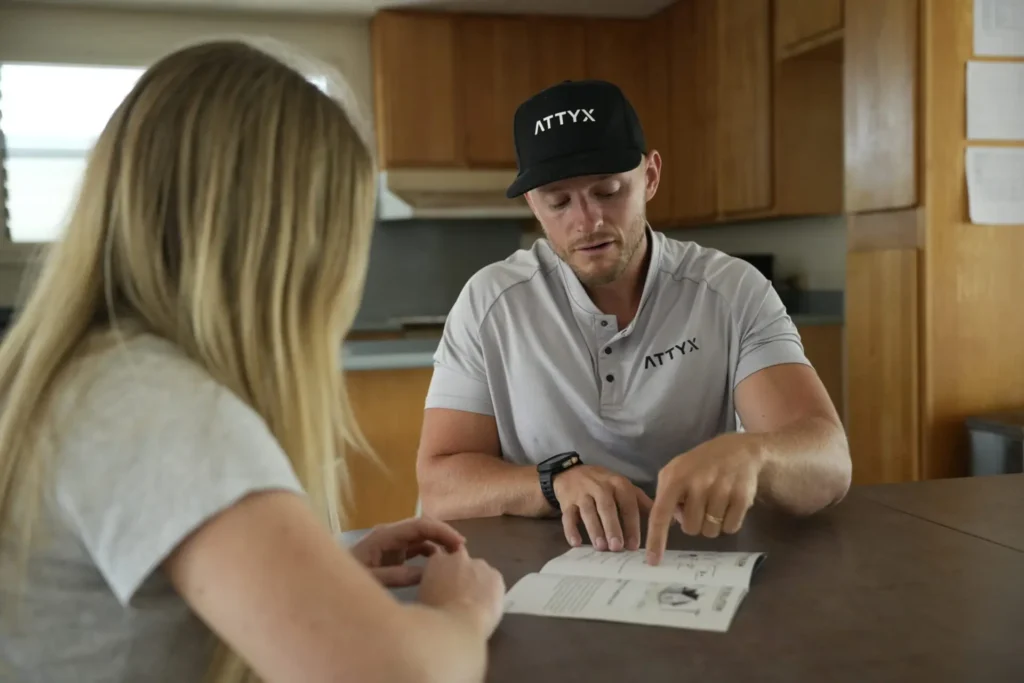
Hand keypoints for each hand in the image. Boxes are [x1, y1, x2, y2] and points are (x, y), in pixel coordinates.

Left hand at [350, 517, 464, 586]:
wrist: (328, 586)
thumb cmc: (345, 582)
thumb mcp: (372, 580)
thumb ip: (398, 576)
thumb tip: (427, 573)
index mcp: (384, 536)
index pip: (419, 525)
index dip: (441, 531)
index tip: (459, 543)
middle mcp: (389, 535)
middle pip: (422, 527)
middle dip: (443, 535)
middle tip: (462, 550)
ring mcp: (390, 544)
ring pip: (420, 538)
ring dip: (438, 543)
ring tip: (455, 556)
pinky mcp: (391, 555)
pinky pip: (415, 549)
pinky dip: (429, 553)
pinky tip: (438, 564)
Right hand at [418, 546, 505, 638]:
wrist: (458, 625)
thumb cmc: (434, 617)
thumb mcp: (423, 599)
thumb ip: (431, 587)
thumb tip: (437, 590)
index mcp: (437, 561)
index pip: (441, 560)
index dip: (445, 574)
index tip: (445, 587)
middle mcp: (459, 558)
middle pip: (462, 563)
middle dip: (461, 575)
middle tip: (460, 596)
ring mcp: (479, 565)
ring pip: (479, 571)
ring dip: (477, 582)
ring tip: (475, 604)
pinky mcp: (496, 576)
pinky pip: (494, 581)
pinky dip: (492, 591)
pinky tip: (487, 606)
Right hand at [553, 464, 653, 551]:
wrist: (571, 472)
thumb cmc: (603, 483)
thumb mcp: (623, 486)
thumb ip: (642, 502)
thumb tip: (667, 519)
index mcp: (618, 484)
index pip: (627, 504)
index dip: (631, 525)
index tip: (634, 545)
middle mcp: (600, 486)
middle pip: (607, 508)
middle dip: (612, 527)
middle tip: (617, 547)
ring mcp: (582, 493)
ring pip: (588, 512)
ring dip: (594, 529)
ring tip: (601, 547)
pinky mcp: (567, 500)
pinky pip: (568, 515)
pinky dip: (571, 529)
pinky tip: (576, 542)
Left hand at [646, 434, 763, 563]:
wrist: (740, 450)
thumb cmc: (701, 464)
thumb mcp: (676, 471)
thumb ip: (666, 495)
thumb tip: (666, 524)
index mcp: (675, 478)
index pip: (660, 514)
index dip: (656, 539)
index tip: (652, 561)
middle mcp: (698, 484)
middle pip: (690, 529)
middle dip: (693, 522)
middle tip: (699, 506)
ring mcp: (722, 490)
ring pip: (711, 531)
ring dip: (711, 523)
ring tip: (714, 503)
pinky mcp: (742, 498)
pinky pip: (731, 528)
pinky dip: (728, 523)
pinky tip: (729, 504)